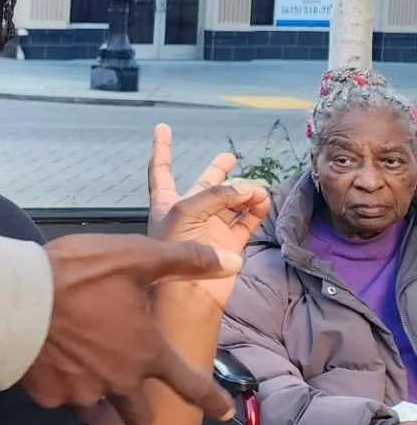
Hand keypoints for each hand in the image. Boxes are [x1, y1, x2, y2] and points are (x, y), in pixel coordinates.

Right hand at [24, 233, 242, 424]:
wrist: (16, 299)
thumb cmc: (79, 276)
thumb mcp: (136, 257)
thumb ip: (185, 261)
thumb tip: (233, 261)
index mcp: (146, 353)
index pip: (190, 385)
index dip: (210, 401)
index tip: (223, 414)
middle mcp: (119, 382)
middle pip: (139, 416)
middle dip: (138, 410)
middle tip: (126, 392)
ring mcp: (81, 393)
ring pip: (95, 409)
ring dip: (93, 394)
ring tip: (77, 367)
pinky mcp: (48, 396)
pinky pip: (58, 398)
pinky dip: (57, 384)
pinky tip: (46, 360)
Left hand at [148, 125, 269, 322]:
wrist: (186, 296)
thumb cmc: (172, 253)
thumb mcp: (187, 212)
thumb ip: (217, 196)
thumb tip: (248, 190)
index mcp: (167, 204)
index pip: (161, 170)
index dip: (162, 149)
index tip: (162, 127)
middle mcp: (188, 214)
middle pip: (205, 185)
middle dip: (217, 171)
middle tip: (229, 157)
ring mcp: (210, 229)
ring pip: (231, 202)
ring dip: (245, 193)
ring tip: (257, 191)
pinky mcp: (230, 245)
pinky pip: (246, 220)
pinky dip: (256, 210)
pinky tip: (262, 202)